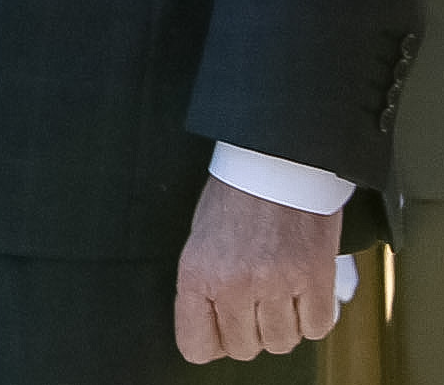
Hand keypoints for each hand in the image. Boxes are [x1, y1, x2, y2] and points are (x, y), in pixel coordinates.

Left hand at [176, 175, 343, 360]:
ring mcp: (276, 283)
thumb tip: (212, 329)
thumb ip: (203, 288)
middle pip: (244, 349)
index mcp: (197, 274)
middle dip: (249, 333)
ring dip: (282, 325)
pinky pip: (317, 328)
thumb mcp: (199, 242)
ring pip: (282, 343)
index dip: (211, 342)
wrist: (274, 163)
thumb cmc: (235, 198)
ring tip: (279, 294)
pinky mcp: (315, 278)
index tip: (220, 331)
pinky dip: (313, 317)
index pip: (197, 346)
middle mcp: (234, 283)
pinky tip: (303, 294)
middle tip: (253, 305)